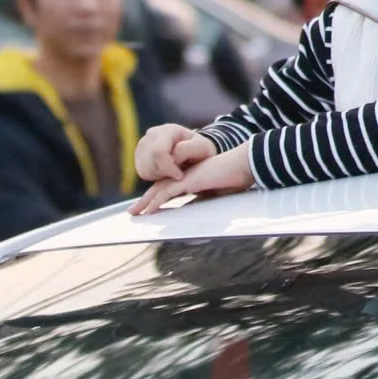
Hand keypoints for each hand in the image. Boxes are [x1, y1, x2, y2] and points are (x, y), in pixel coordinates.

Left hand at [132, 145, 254, 214]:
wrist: (243, 164)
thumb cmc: (236, 178)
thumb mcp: (217, 192)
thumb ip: (204, 199)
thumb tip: (197, 214)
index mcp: (192, 178)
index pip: (170, 189)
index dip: (157, 198)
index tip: (148, 209)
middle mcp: (186, 176)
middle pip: (160, 188)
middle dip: (145, 201)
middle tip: (133, 212)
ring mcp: (186, 177)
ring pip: (160, 190)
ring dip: (146, 202)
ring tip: (135, 213)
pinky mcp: (189, 180)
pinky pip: (168, 193)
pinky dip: (157, 202)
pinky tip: (149, 211)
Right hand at [135, 124, 214, 183]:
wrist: (194, 150)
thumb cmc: (200, 149)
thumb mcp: (202, 147)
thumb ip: (187, 149)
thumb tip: (171, 156)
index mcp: (168, 130)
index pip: (158, 152)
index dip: (168, 168)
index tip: (180, 176)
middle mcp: (152, 133)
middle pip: (149, 161)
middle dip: (163, 173)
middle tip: (177, 174)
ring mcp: (143, 144)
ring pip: (144, 168)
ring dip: (159, 175)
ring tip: (172, 171)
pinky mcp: (139, 155)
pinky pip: (142, 172)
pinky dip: (153, 176)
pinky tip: (165, 173)